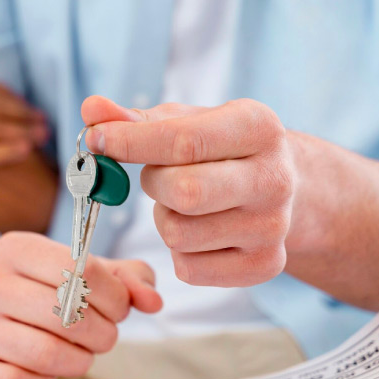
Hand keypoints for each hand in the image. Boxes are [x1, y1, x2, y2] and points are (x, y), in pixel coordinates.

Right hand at [0, 232, 161, 378]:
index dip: (114, 295)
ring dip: (79, 360)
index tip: (119, 307)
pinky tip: (45, 369)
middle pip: (65, 314)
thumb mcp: (82, 273)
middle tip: (104, 335)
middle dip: (102, 332)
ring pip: (45, 353)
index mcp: (14, 248)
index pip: (78, 269)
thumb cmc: (43, 291)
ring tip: (81, 352)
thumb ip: (127, 279)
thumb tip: (152, 301)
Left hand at [82, 96, 294, 286]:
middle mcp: (274, 178)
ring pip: (178, 235)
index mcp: (258, 128)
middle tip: (159, 176)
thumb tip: (91, 109)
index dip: (129, 142)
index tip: (96, 140)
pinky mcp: (265, 265)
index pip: (183, 141)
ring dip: (165, 219)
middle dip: (154, 184)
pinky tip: (200, 232)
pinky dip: (179, 253)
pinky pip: (189, 269)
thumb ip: (134, 118)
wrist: (286, 187)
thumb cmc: (220, 148)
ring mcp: (274, 227)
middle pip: (184, 193)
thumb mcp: (185, 122)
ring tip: (185, 204)